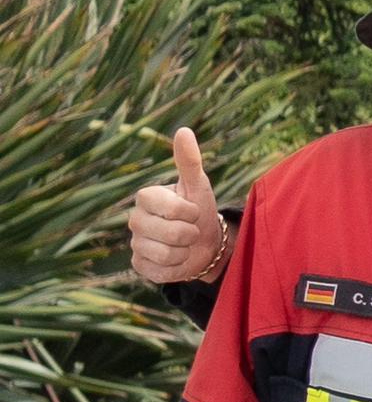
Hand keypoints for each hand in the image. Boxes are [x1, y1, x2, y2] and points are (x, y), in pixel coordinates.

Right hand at [130, 131, 229, 287]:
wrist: (206, 244)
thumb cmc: (200, 210)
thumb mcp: (198, 186)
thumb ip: (189, 161)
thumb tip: (184, 131)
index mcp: (146, 197)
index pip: (166, 206)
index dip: (187, 211)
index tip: (192, 210)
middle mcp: (135, 219)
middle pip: (169, 232)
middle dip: (190, 233)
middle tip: (191, 230)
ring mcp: (136, 243)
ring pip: (165, 253)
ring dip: (184, 251)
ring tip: (184, 244)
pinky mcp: (140, 265)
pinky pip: (159, 271)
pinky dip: (175, 268)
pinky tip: (176, 259)